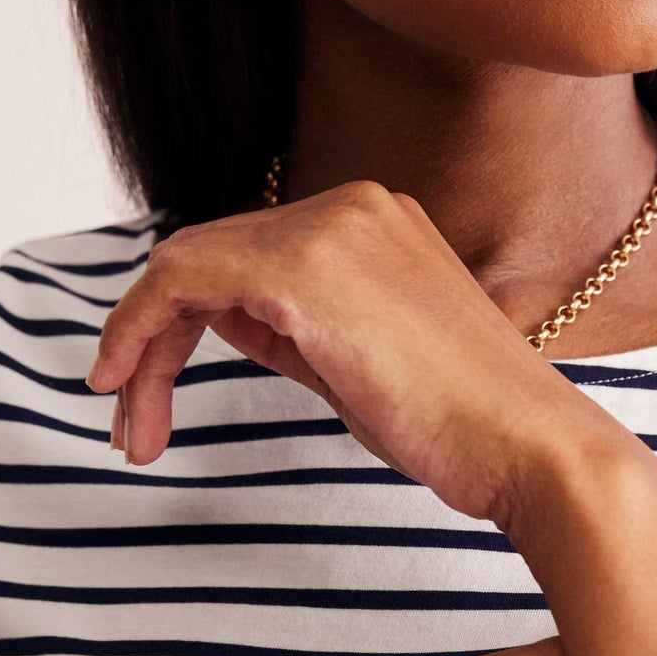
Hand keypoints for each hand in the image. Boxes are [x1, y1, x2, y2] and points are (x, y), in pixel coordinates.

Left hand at [84, 184, 638, 526]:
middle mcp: (351, 206)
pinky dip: (139, 330)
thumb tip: (228, 318)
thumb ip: (297, 331)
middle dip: (150, 344)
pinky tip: (125, 388)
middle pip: (209, 258)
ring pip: (186, 266)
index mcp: (373, 224)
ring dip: (140, 348)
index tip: (152, 400)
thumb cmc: (466, 430)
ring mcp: (330, 228)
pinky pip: (185, 278)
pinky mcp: (304, 266)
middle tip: (128, 430)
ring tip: (130, 432)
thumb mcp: (364, 367)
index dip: (186, 327)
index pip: (247, 257)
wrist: (531, 449)